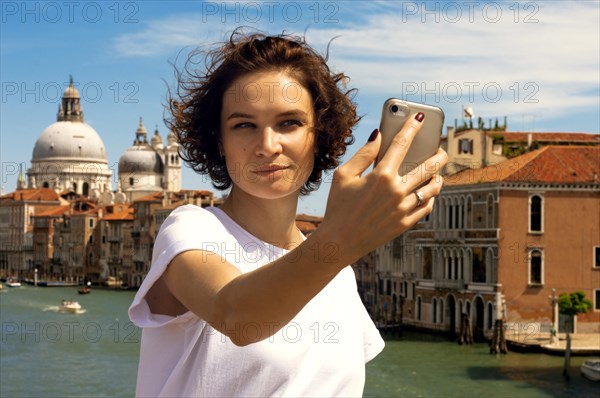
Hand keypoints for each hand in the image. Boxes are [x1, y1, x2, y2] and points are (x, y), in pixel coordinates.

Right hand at [320, 113, 447, 264]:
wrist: (339, 241)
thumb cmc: (338, 206)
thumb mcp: (343, 176)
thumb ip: (363, 154)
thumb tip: (379, 135)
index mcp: (381, 176)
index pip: (402, 144)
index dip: (412, 127)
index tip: (419, 118)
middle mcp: (396, 191)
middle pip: (428, 166)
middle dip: (438, 153)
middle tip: (440, 149)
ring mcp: (403, 208)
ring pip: (432, 188)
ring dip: (438, 176)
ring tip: (437, 172)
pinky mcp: (405, 223)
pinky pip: (427, 206)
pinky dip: (431, 196)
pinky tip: (429, 191)